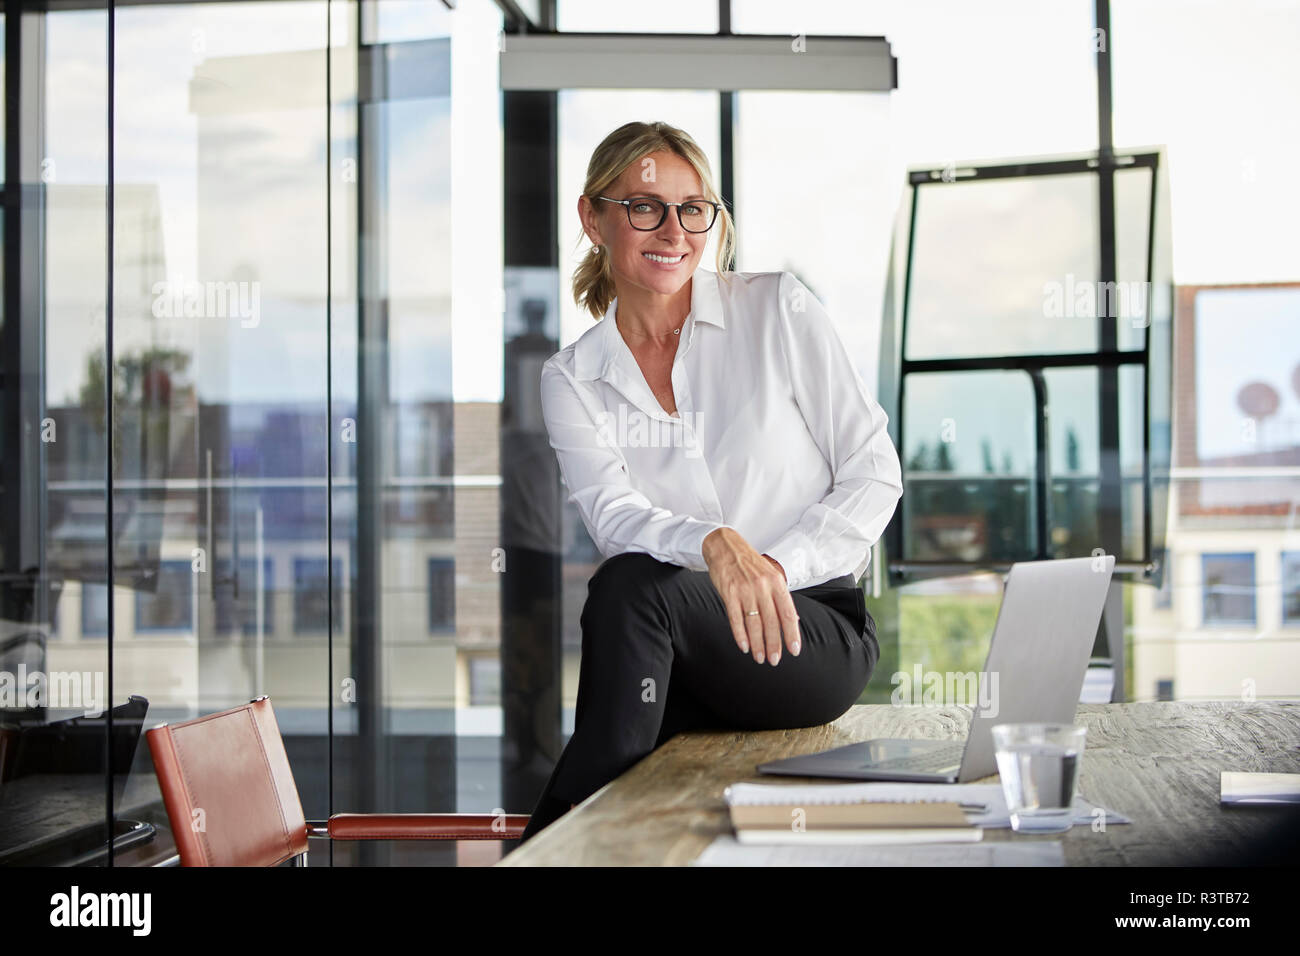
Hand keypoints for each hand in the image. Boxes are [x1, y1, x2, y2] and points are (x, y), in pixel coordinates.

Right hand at [702, 528, 800, 665]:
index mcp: (777, 582)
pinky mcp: (728, 592)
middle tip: (774, 660)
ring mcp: (745, 589)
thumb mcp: (771, 576)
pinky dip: (740, 634)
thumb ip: (780, 598)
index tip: (794, 651)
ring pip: (754, 623)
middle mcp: (763, 586)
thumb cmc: (749, 564)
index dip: (791, 634)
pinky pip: (735, 618)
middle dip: (774, 644)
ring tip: (760, 657)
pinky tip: (744, 646)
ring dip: (757, 644)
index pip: (787, 613)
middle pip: (771, 621)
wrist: (725, 546)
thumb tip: (793, 620)